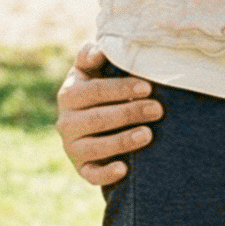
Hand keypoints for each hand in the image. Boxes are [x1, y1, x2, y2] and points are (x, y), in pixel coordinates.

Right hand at [55, 42, 163, 185]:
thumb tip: (98, 51)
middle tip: (158, 109)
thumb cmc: (99, 89)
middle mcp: (66, 123)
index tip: (147, 87)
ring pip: (95, 147)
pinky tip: (124, 169)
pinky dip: (106, 174)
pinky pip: (91, 174)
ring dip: (122, 141)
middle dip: (130, 113)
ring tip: (148, 134)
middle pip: (98, 119)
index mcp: (69, 95)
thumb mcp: (91, 70)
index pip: (94, 91)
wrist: (93, 123)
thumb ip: (91, 56)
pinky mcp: (82, 168)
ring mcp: (72, 147)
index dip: (121, 88)